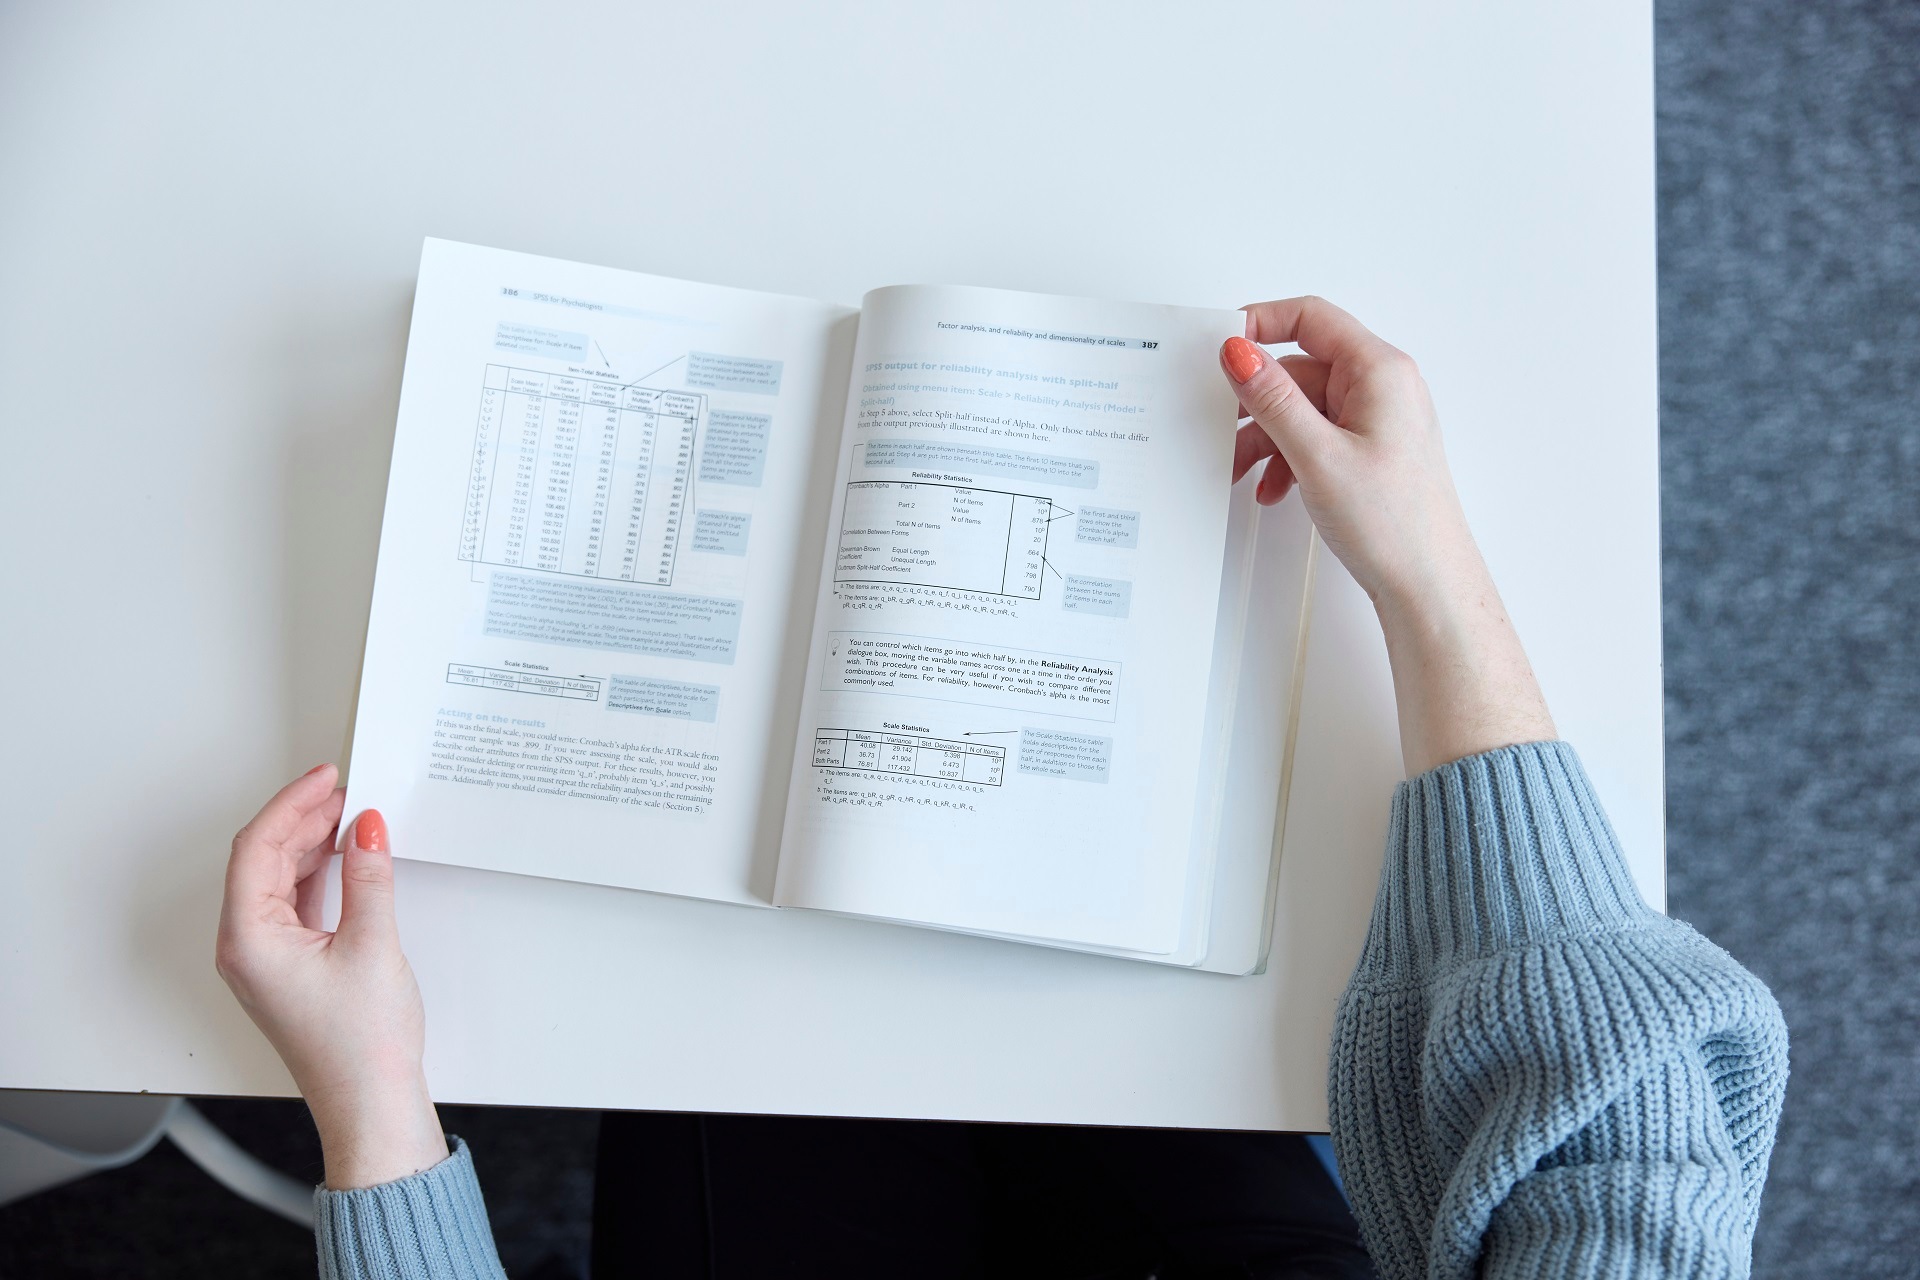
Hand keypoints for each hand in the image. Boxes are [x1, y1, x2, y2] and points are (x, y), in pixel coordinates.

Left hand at [215, 765, 448, 1188]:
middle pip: (262, 860)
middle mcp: (246, 947)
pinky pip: (292, 903)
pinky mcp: (288, 968)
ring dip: (309, 844)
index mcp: (248, 939)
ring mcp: (265, 959)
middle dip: (301, 818)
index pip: (257, 849)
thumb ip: (368, 876)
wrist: (372, 1105)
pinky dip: (316, 872)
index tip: (327, 778)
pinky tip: (344, 858)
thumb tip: (366, 826)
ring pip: (277, 879)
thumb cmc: (362, 1044)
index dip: (292, 804)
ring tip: (349, 815)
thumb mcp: (372, 944)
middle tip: (343, 788)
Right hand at [1221, 297, 1555, 774]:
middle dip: (1257, 401)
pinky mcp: (1370, 450)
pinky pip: (1317, 436)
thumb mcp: (1317, 454)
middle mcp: (1383, 387)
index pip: (1311, 317)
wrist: (1427, 584)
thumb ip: (1273, 398)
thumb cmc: (1393, 523)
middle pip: (1301, 367)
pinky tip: (1272, 488)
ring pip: (1304, 408)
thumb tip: (1240, 351)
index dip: (1261, 322)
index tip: (1222, 344)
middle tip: (1220, 424)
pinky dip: (1288, 456)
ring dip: (1268, 436)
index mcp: (1380, 371)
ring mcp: (1378, 419)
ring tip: (1240, 471)